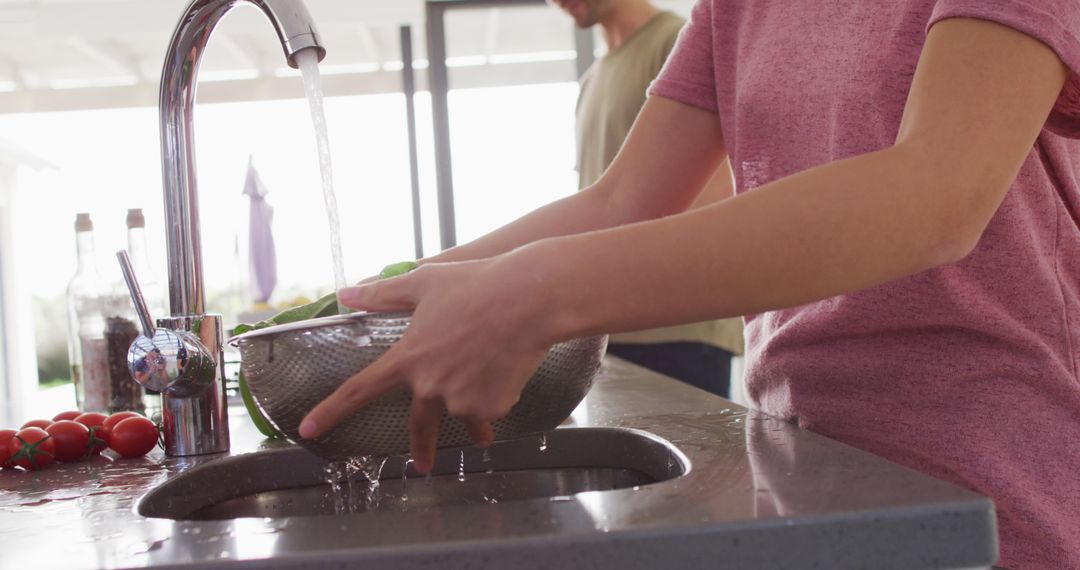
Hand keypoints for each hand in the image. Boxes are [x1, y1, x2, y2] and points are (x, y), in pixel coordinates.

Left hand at [299, 257, 556, 472]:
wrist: (530, 299)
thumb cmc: (476, 284)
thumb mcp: (424, 282)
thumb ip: (382, 294)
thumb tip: (347, 292)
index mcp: (408, 358)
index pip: (358, 390)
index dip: (330, 411)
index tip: (308, 430)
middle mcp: (430, 386)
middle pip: (418, 426)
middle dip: (421, 449)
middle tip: (421, 465)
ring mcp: (461, 399)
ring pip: (464, 412)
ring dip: (473, 412)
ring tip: (488, 404)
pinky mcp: (492, 405)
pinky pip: (490, 406)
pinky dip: (495, 393)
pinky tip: (507, 368)